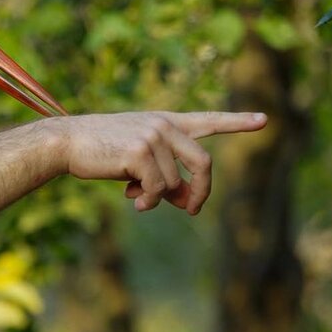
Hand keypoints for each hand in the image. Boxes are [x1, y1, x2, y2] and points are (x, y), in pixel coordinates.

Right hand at [48, 110, 266, 214]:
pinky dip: (148, 202)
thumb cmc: (100, 152)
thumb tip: (187, 201)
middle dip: (201, 191)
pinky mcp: (141, 151)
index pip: (208, 121)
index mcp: (167, 122)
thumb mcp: (137, 163)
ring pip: (174, 182)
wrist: (67, 143)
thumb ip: (164, 176)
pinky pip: (157, 189)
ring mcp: (154, 136)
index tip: (264, 120)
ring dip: (157, 199)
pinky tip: (132, 200)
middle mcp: (165, 125)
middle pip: (203, 163)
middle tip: (191, 211)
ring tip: (135, 198)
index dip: (237, 123)